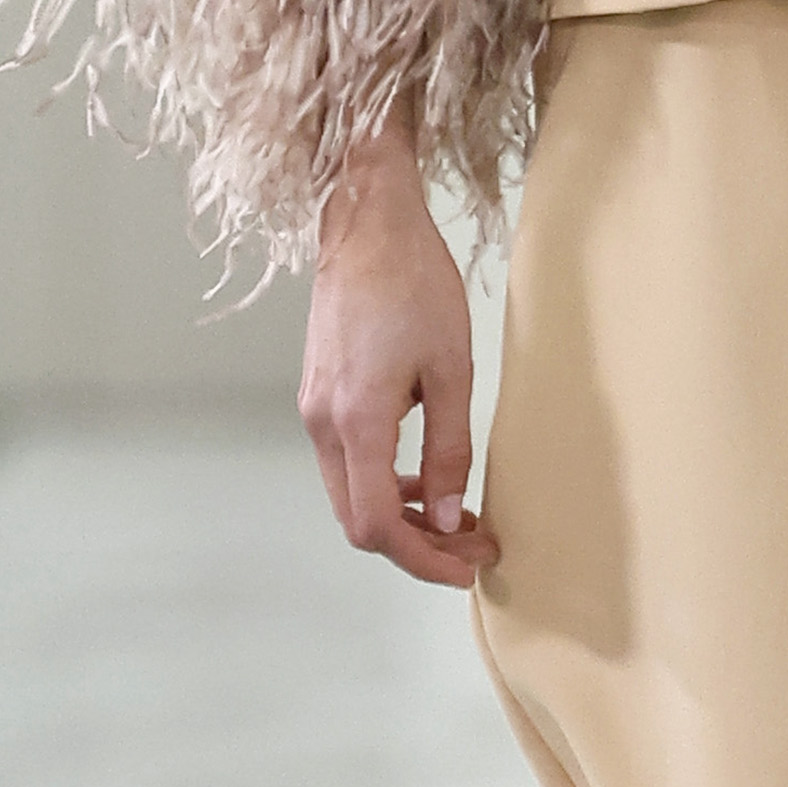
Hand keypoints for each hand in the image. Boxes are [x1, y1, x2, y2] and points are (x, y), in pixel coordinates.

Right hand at [299, 132, 495, 586]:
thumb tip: (452, 517)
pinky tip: (429, 473)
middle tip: (473, 546)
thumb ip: (451, 449)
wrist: (366, 222)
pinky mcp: (320, 394)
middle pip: (359, 520)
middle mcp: (322, 423)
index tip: (468, 564)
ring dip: (403, 514)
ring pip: (351, 493)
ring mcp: (314, 409)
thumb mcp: (452, 369)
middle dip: (416, 545)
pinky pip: (347, 461)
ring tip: (461, 514)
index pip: (378, 526)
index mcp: (355, 421)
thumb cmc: (413, 282)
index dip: (423, 559)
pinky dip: (387, 481)